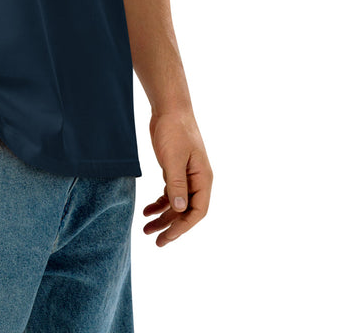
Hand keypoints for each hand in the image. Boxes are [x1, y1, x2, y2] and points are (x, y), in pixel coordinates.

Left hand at [142, 109, 211, 246]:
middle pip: (187, 211)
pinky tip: (147, 210)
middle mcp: (197, 180)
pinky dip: (159, 203)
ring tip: (146, 228)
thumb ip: (177, 184)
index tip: (167, 237)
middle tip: (155, 240)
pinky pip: (170, 193)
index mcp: (203, 178)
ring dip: (163, 217)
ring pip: (177, 204)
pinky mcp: (175, 170)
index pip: (198, 211)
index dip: (183, 227)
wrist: (169, 108)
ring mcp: (186, 175)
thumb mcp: (173, 158)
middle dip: (172, 227)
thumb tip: (180, 210)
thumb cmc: (174, 130)